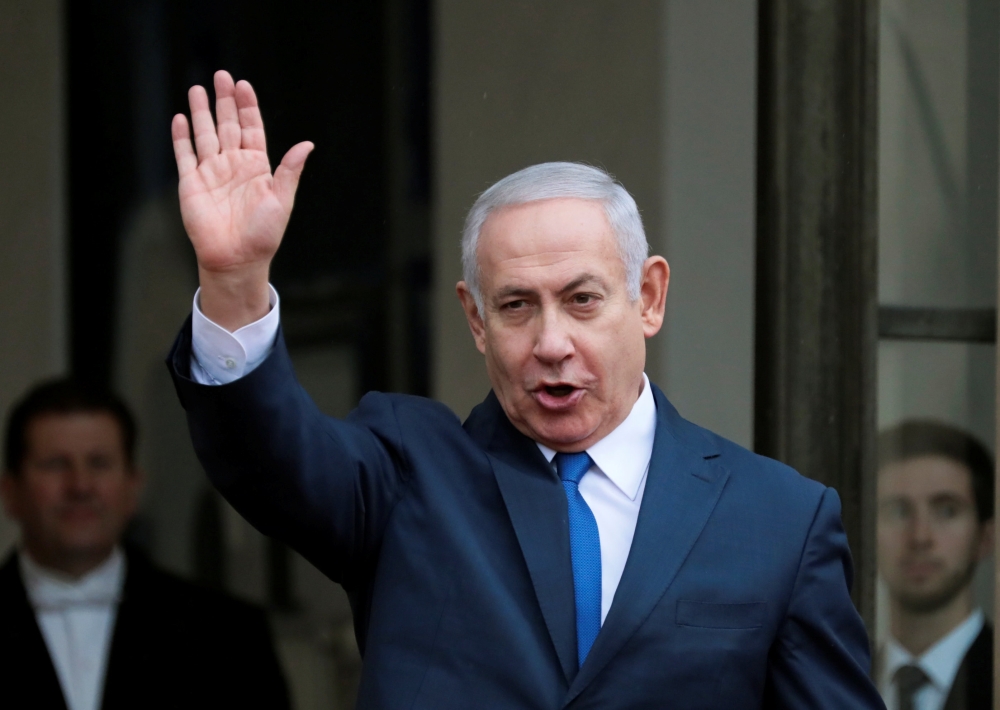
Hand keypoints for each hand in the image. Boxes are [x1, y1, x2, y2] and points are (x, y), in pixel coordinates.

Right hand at [171, 70, 312, 329]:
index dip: (248, 107)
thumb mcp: (282, 199)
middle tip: (221, 75)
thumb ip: (290, 170)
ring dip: (201, 112)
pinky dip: (182, 137)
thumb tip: (307, 145)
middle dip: (225, 101)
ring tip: (198, 88)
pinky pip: (185, 155)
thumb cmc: (263, 234)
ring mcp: (212, 173)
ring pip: (205, 135)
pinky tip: (181, 118)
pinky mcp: (192, 184)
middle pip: (228, 125)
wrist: (237, 259)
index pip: (252, 129)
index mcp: (257, 167)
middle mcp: (234, 166)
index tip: (243, 84)